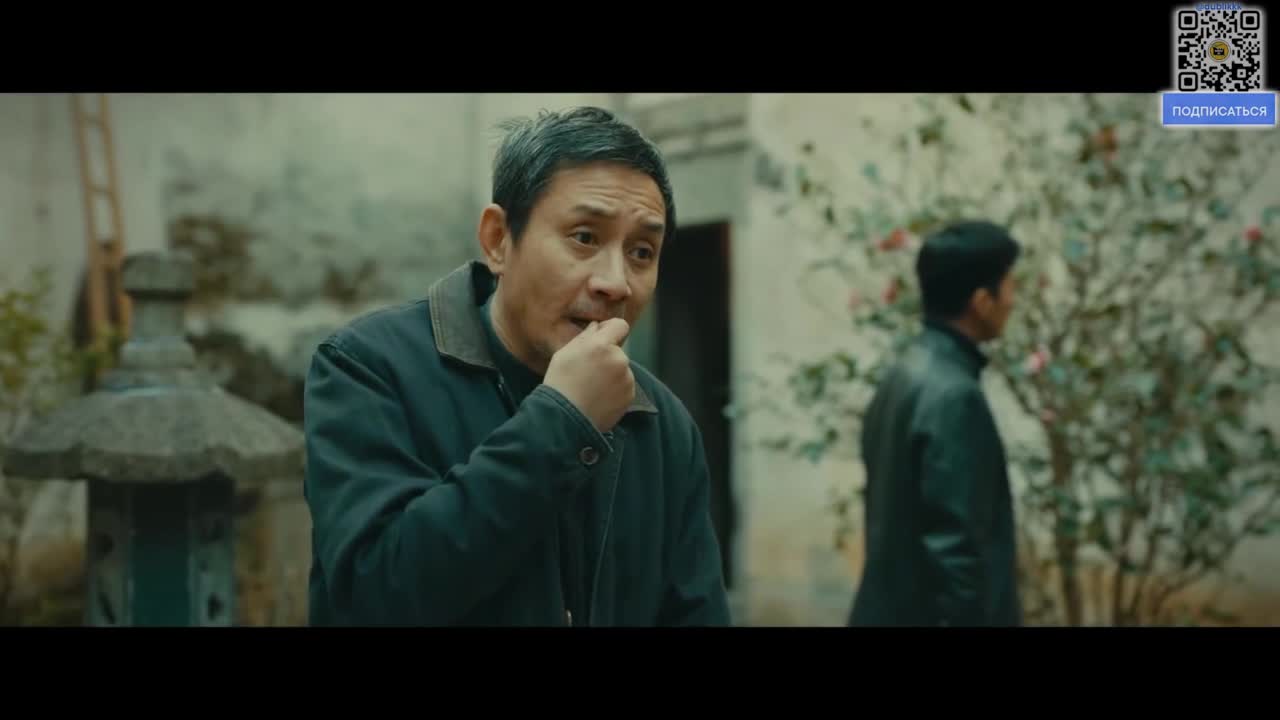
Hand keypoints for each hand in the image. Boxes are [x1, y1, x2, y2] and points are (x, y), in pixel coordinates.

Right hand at [543, 318, 634, 432]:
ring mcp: (626, 379)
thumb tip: (597, 327)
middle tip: (587, 372)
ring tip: (591, 388)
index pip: (620, 325)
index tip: (602, 339)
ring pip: (621, 369)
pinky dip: (614, 389)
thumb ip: (585, 337)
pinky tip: (598, 397)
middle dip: (606, 357)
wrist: (565, 418)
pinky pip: (624, 386)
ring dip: (611, 374)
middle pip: (618, 351)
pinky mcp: (630, 395)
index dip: (611, 330)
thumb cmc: (560, 383)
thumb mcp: (565, 353)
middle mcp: (618, 359)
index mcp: (601, 345)